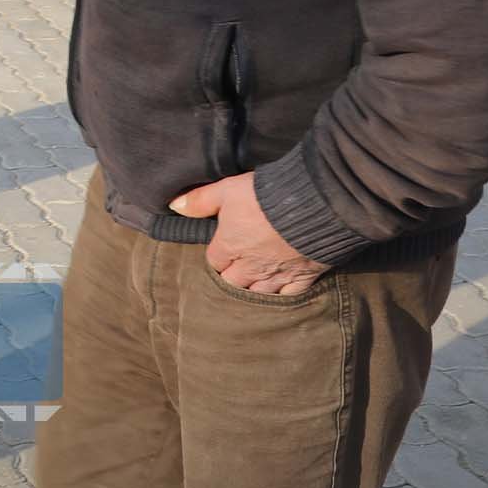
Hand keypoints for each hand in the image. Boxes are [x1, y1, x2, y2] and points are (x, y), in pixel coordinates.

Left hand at [169, 172, 329, 294]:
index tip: (222, 248)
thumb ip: (200, 200)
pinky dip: (282, 296)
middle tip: (237, 267)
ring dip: (254, 289)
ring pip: (257, 295)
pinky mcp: (301, 279)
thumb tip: (174, 206)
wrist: (312, 206)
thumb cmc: (265, 195)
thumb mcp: (226, 190)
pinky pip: (287, 298)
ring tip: (255, 282)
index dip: (217, 255)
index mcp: (229, 247)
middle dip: (232, 276)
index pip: (214, 261)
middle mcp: (249, 268)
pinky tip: (281, 293)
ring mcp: (276, 277)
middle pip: (233, 283)